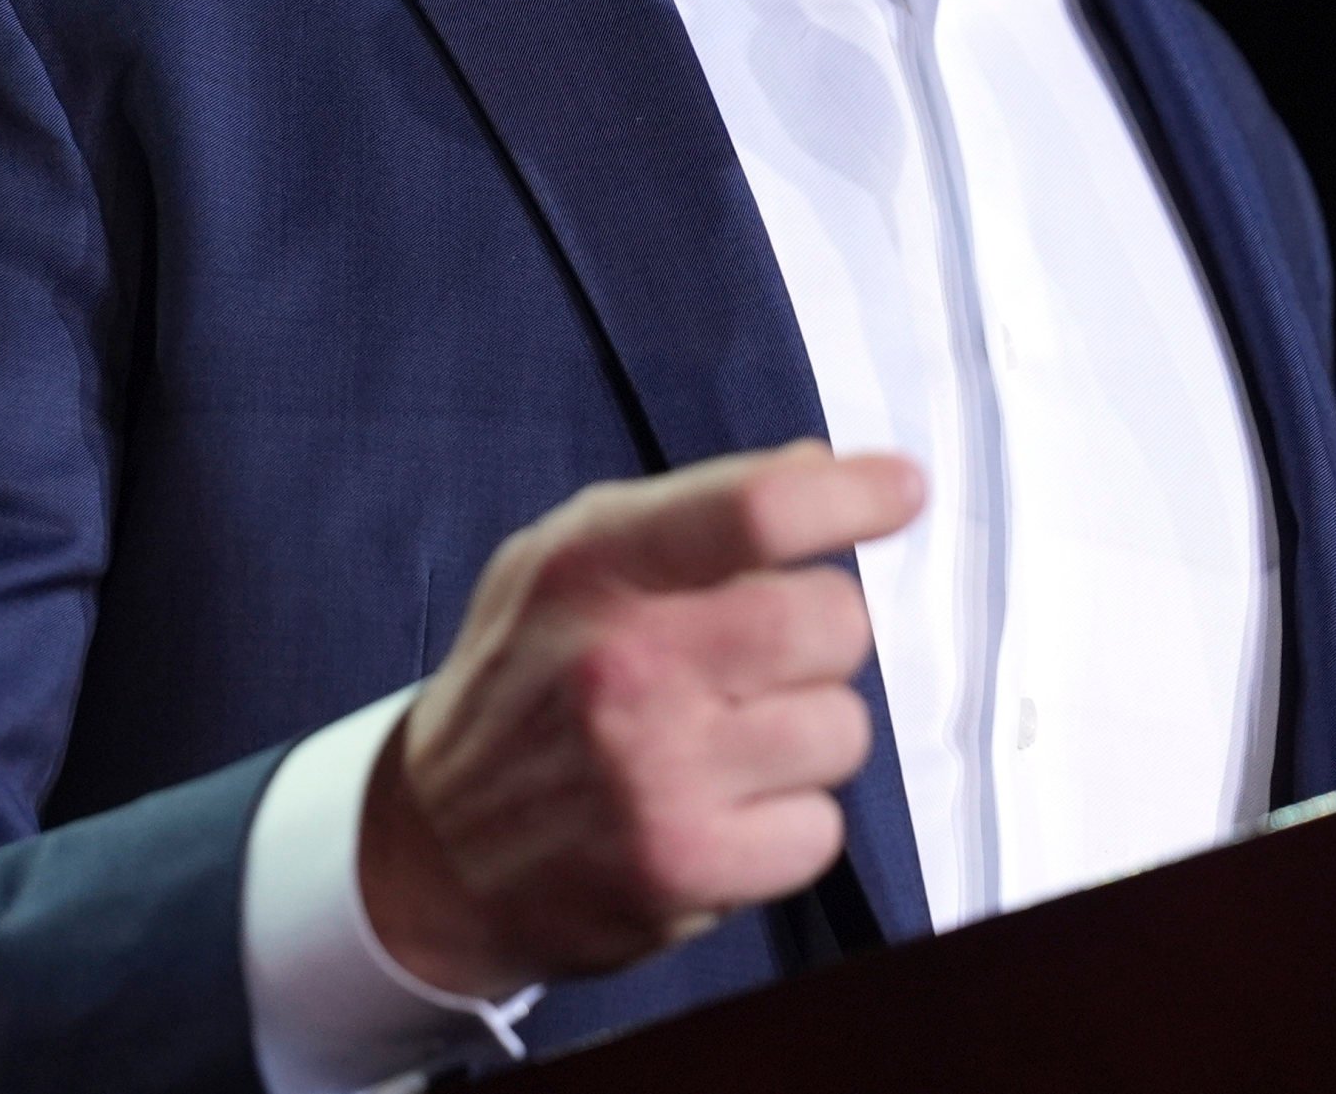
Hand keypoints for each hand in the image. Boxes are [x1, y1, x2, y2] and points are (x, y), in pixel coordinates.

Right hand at [357, 440, 925, 995]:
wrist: (433, 851)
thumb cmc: (524, 684)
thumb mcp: (567, 561)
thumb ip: (691, 513)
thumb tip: (821, 467)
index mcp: (593, 567)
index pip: (755, 509)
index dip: (851, 495)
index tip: (901, 490)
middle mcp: (624, 664)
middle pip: (830, 620)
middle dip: (825, 632)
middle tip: (774, 655)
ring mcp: (655, 773)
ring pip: (842, 728)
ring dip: (807, 734)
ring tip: (734, 741)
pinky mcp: (683, 867)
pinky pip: (821, 830)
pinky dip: (789, 824)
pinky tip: (725, 810)